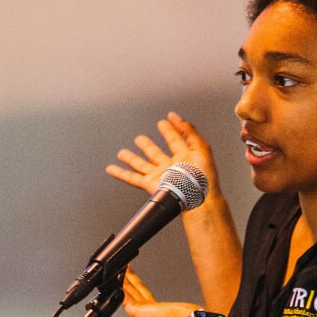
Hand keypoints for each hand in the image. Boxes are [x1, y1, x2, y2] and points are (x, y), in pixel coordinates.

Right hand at [104, 112, 221, 198]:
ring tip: (122, 153)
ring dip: (131, 158)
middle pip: (155, 153)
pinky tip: (112, 169)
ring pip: (141, 164)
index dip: (171, 128)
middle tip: (139, 139)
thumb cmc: (203, 178)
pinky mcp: (151, 184)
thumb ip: (189, 132)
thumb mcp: (201, 147)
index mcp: (184, 157)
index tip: (166, 119)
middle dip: (147, 145)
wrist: (197, 198)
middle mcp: (170, 166)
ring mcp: (160, 175)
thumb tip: (178, 119)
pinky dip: (120, 173)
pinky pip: (132, 178)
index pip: (175, 139)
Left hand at [121, 269, 196, 316]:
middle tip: (122, 271)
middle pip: (136, 292)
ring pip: (128, 288)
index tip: (133, 291)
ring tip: (114, 268)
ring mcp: (145, 306)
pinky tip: (112, 276)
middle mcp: (152, 310)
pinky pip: (122, 292)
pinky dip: (117, 284)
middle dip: (129, 281)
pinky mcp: (138, 306)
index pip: (145, 303)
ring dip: (122, 279)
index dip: (139, 296)